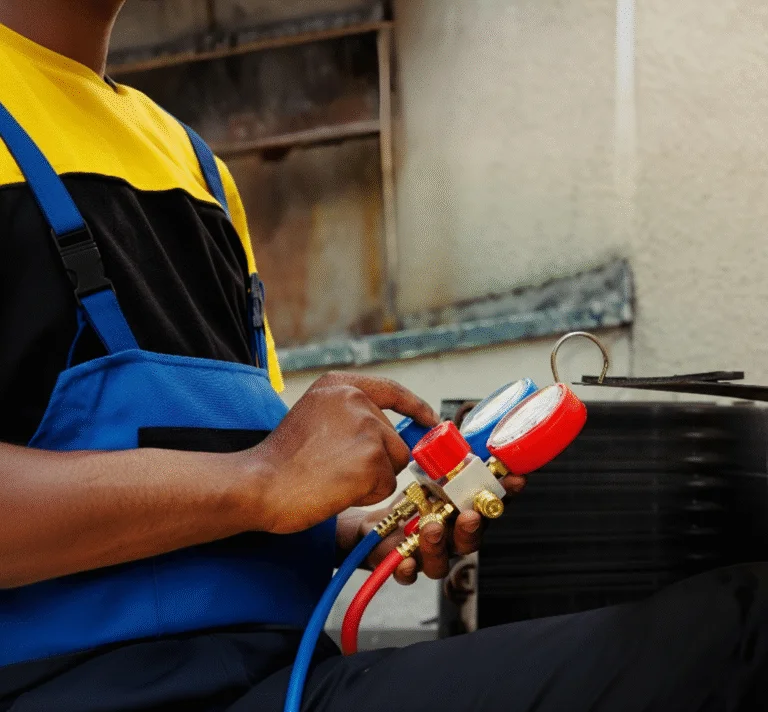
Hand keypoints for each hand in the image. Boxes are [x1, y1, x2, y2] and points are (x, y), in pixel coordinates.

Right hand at [251, 372, 438, 534]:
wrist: (259, 484)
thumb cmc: (282, 461)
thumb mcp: (315, 418)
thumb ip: (349, 418)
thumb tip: (390, 435)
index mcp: (339, 385)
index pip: (390, 390)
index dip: (414, 407)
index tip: (430, 419)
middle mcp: (355, 399)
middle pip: (394, 440)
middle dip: (375, 462)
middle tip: (335, 471)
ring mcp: (366, 426)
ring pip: (393, 464)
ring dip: (370, 479)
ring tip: (333, 478)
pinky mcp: (371, 457)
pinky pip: (386, 485)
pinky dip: (366, 495)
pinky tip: (336, 489)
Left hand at [337, 471, 526, 584]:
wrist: (375, 526)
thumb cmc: (411, 502)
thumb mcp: (430, 477)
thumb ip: (448, 463)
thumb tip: (464, 435)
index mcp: (463, 515)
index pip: (490, 506)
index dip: (506, 494)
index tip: (515, 479)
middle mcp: (451, 538)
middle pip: (471, 540)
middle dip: (472, 527)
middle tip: (469, 514)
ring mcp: (429, 555)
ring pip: (441, 560)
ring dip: (439, 545)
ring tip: (432, 528)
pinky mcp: (403, 565)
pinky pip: (409, 575)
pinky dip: (408, 569)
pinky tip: (406, 560)